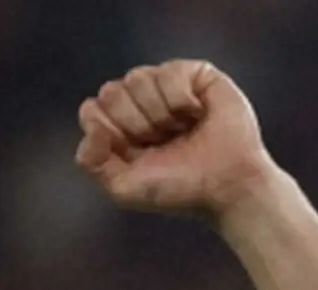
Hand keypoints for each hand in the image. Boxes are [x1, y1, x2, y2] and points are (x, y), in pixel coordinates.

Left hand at [75, 60, 274, 218]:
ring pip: (136, 78)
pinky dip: (180, 100)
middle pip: (111, 92)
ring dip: (159, 114)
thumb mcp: (123, 189)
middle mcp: (140, 105)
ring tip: (181, 131)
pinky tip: (197, 115)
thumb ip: (91, 162)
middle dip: (134, 124)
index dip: (108, 131)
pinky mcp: (194, 74)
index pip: (91, 110)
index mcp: (120, 129)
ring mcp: (166, 87)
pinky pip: (168, 72)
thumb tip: (92, 125)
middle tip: (161, 143)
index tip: (134, 154)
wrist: (226, 186)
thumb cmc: (179, 189)